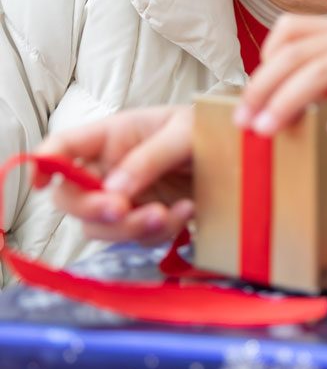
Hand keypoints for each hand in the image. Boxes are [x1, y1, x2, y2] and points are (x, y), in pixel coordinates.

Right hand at [34, 105, 195, 244]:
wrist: (243, 156)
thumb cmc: (210, 129)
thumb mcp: (184, 133)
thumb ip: (149, 158)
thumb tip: (113, 191)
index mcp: (112, 137)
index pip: (63, 147)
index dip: (44, 163)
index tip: (42, 182)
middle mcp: (111, 169)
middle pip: (72, 197)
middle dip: (92, 209)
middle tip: (121, 209)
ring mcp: (127, 197)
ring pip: (101, 227)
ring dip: (129, 227)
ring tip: (168, 213)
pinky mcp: (148, 219)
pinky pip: (137, 238)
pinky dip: (160, 232)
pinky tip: (188, 211)